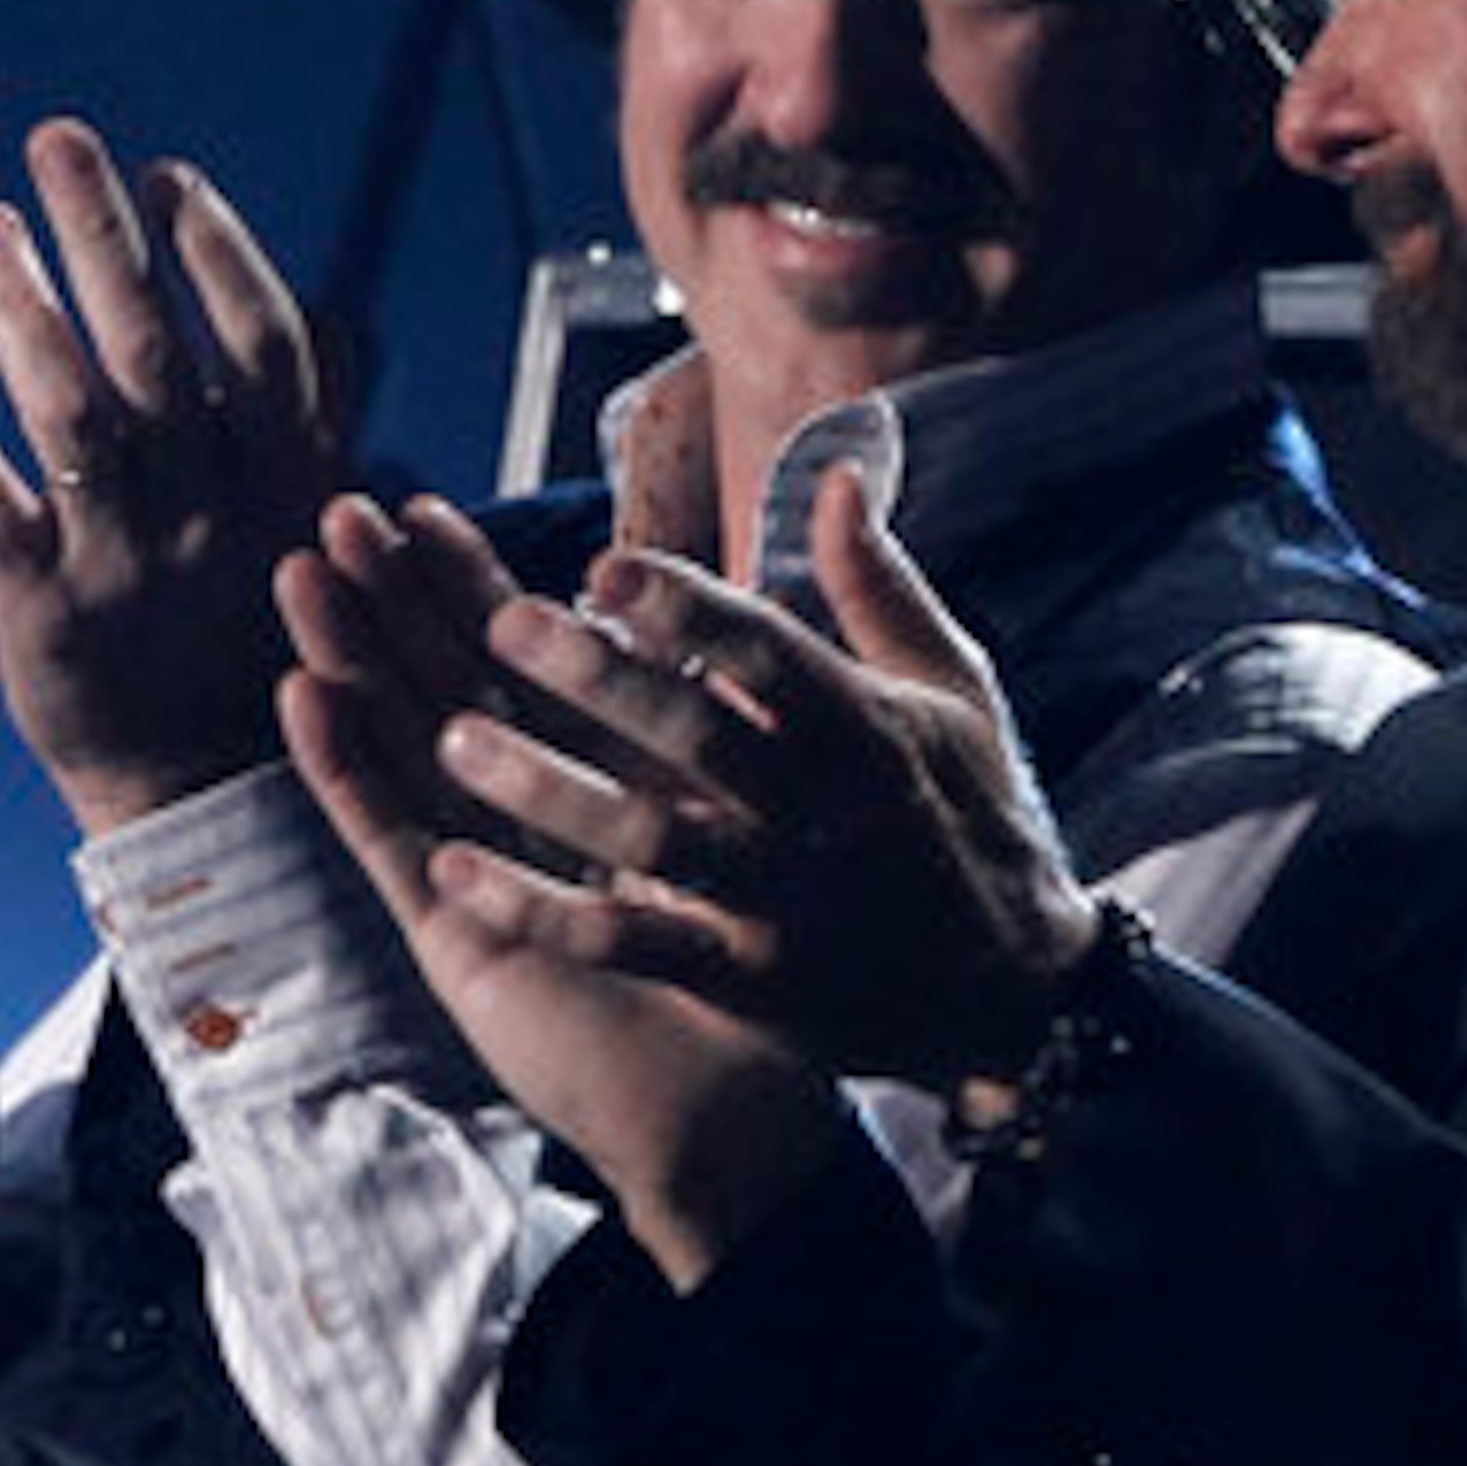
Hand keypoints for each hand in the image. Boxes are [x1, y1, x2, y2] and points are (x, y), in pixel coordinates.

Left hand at [0, 119, 337, 837]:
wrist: (205, 793)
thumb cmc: (256, 642)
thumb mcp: (310, 535)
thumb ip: (313, 428)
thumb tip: (335, 317)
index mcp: (290, 482)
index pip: (265, 344)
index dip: (220, 254)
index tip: (169, 175)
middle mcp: (218, 509)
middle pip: (163, 352)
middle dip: (109, 238)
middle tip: (55, 142)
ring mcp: (133, 560)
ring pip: (78, 415)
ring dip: (25, 309)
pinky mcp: (49, 614)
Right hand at [276, 493, 849, 1289]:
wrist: (738, 1103)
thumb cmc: (754, 968)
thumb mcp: (735, 817)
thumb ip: (704, 716)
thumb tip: (691, 616)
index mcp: (584, 781)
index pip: (511, 664)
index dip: (465, 585)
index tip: (423, 506)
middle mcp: (517, 821)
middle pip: (437, 687)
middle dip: (387, 599)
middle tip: (335, 509)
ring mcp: (474, 875)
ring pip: (397, 745)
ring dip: (345, 659)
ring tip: (296, 573)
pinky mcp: (452, 934)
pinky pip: (389, 838)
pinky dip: (344, 768)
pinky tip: (301, 695)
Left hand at [362, 464, 1095, 1098]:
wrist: (1016, 994)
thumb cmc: (973, 816)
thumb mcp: (954, 692)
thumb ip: (879, 586)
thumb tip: (840, 471)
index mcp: (872, 731)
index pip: (772, 654)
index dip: (687, 606)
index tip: (602, 566)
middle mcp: (830, 814)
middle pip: (702, 738)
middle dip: (599, 680)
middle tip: (501, 624)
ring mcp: (791, 905)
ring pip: (656, 842)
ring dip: (549, 791)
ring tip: (450, 738)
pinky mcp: (757, 984)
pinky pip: (638, 947)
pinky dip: (545, 912)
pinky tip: (460, 874)